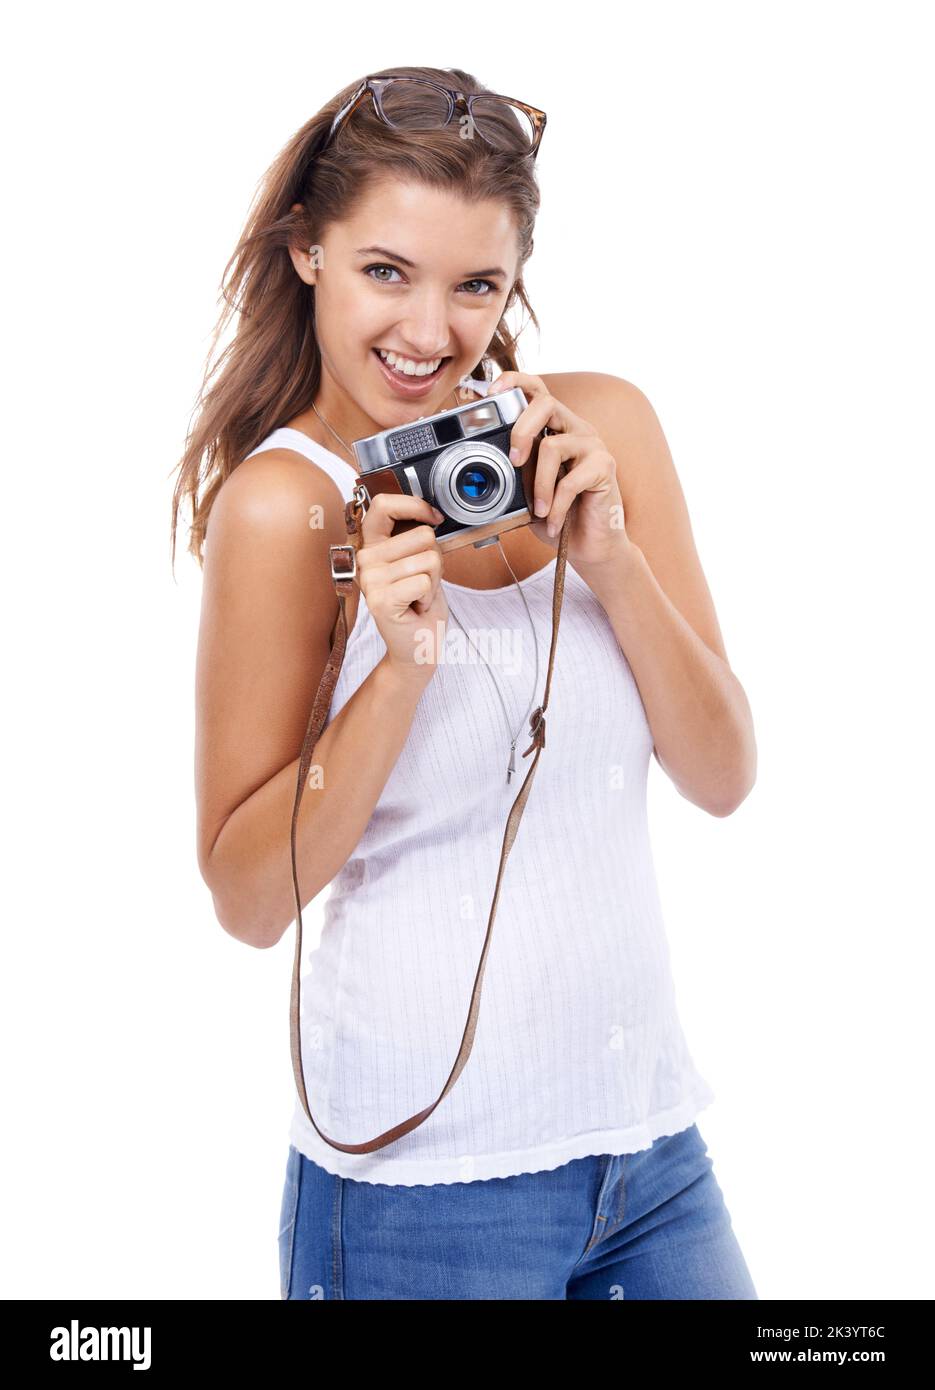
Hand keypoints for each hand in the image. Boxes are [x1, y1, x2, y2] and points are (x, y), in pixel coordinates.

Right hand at [356, 492, 448, 680]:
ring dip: (433, 580)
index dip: (413, 505)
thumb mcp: (418, 562)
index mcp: (372, 546)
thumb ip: (417, 538)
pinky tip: (416, 606)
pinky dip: (429, 595)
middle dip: (434, 560)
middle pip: (422, 535)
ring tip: (417, 596)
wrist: (417, 644)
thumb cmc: (419, 603)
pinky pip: (424, 580)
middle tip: (420, 582)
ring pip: (428, 559)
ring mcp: (370, 580)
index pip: (383, 505)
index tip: (433, 517)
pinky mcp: (381, 600)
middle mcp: (365, 560)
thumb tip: (430, 515)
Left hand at [461, 370, 631, 572]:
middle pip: (545, 403)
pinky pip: (570, 480)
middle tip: (513, 461)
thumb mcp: (525, 490)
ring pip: (552, 446)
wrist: (588, 545)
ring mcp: (593, 445)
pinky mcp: (606, 466)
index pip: (537, 389)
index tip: (490, 393)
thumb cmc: (555, 514)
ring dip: (539, 484)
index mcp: (556, 427)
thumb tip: (481, 464)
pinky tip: (553, 521)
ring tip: (539, 510)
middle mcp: (576, 428)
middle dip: (521, 430)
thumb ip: (513, 470)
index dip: (514, 382)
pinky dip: (556, 506)